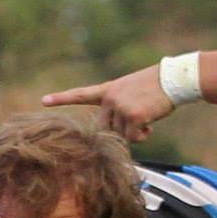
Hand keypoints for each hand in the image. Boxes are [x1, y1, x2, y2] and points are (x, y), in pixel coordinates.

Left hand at [43, 65, 173, 141]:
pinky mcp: (133, 116)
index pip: (81, 94)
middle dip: (119, 129)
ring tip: (147, 115)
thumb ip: (118, 109)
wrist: (173, 79)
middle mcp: (110, 98)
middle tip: (136, 119)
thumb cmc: (155, 87)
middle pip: (105, 127)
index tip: (43, 101)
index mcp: (108, 90)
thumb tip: (119, 136)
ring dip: (134, 132)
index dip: (61, 98)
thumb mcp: (130, 92)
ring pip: (121, 134)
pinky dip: (143, 135)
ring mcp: (120, 107)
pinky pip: (133, 137)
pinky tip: (151, 124)